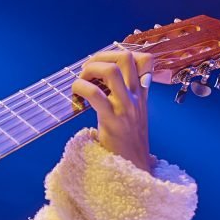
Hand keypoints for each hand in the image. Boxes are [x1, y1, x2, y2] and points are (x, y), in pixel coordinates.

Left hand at [72, 49, 153, 170]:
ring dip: (90, 69)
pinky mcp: (113, 121)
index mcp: (142, 93)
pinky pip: (95, 94)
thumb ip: (128, 95)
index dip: (120, 53)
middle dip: (100, 56)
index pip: (143, 58)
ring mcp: (126, 108)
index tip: (104, 62)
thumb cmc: (129, 140)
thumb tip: (109, 79)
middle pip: (125, 57)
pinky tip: (76, 95)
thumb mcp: (135, 113)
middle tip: (87, 70)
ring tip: (82, 81)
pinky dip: (80, 88)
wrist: (135, 166)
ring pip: (110, 71)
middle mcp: (136, 96)